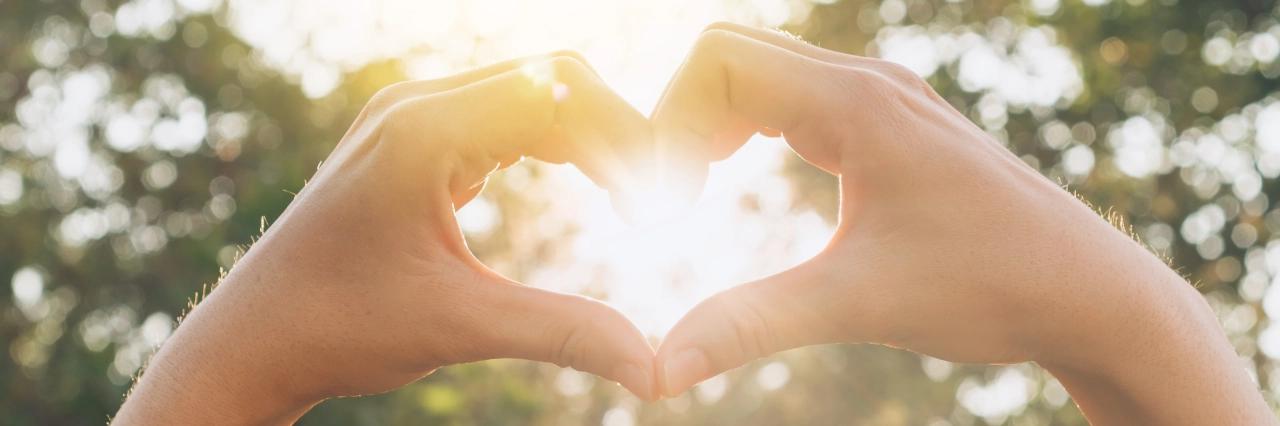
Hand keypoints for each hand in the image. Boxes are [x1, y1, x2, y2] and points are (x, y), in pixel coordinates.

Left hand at [115, 52, 657, 424]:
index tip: (660, 206)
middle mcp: (415, 104)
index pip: (559, 93)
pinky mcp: (410, 142)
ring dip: (584, 134)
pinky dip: (549, 140)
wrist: (251, 342)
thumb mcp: (460, 326)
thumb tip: (657, 370)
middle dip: (613, 132)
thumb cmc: (338, 328)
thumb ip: (563, 333)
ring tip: (628, 194)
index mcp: (424, 128)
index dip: (624, 140)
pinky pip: (500, 115)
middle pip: (552, 77)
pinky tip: (577, 180)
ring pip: (529, 92)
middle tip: (655, 200)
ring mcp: (409, 118)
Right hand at [652, 23, 1270, 423]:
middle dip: (679, 115)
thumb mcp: (859, 303)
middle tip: (663, 195)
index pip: (715, 64)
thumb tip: (657, 370)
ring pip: (763, 68)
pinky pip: (795, 91)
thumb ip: (750, 324)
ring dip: (712, 115)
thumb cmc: (990, 284)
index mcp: (853, 103)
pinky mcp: (893, 122)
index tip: (660, 202)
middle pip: (729, 54)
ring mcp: (884, 96)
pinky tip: (738, 169)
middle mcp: (867, 81)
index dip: (665, 124)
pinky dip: (748, 120)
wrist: (1091, 290)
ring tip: (689, 186)